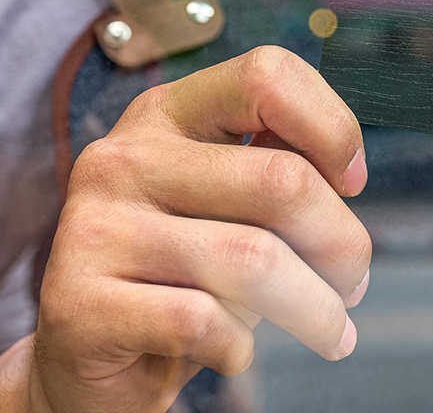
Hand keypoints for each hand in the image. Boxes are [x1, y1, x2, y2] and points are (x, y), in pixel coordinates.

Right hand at [30, 47, 370, 412]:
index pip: (266, 75)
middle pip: (281, 179)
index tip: (353, 183)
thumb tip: (347, 173)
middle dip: (343, 243)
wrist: (93, 358)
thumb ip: (278, 168)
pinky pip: (205, 321)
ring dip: (314, 308)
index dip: (333, 127)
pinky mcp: (78, 304)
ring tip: (331, 332)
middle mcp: (122, 156)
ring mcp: (92, 227)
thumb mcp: (231, 205)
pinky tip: (236, 353)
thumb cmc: (186, 273)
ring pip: (254, 259)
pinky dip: (241, 348)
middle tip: (353, 283)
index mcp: (166, 113)